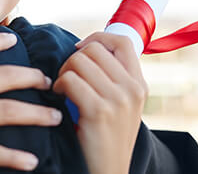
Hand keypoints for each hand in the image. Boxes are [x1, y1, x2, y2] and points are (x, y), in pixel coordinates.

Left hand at [53, 32, 147, 173]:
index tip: (80, 50)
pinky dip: (58, 86)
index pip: (123, 41)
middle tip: (67, 78)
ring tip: (63, 89)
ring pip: (79, 61)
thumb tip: (86, 49)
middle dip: (73, 59)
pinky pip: (70, 80)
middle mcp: (133, 89)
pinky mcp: (99, 111)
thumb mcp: (120, 106)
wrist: (108, 172)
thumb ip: (113, 79)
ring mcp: (118, 100)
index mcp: (139, 85)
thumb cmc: (105, 138)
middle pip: (94, 49)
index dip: (97, 38)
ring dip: (63, 72)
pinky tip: (60, 98)